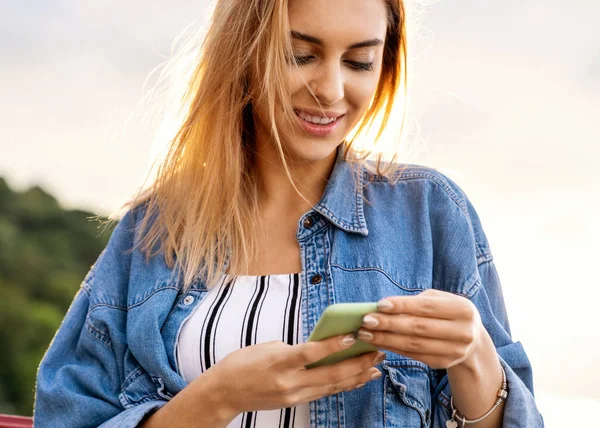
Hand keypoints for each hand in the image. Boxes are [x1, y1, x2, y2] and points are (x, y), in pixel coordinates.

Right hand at [202, 335, 384, 416]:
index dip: (333, 346)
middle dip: (357, 363)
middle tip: (376, 351)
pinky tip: (356, 378)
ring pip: (331, 386)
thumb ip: (295, 348)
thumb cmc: (242, 363)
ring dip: (355, 376)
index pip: (311, 353)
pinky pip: (323, 392)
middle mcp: (289, 382)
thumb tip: (319, 347)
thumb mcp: (267, 347)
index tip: (353, 337)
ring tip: (375, 365)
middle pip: (330, 374)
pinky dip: (342, 384)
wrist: (225, 393)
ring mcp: (293, 395)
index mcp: (279, 362)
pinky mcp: (295, 402)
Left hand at [356, 289, 486, 369]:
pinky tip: (377, 342)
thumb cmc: (448, 312)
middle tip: (366, 321)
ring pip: (413, 345)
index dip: (402, 306)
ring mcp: (454, 351)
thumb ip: (417, 302)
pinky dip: (393, 348)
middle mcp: (462, 332)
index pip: (426, 307)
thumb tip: (384, 308)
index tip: (379, 305)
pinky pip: (413, 355)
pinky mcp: (443, 363)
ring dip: (386, 339)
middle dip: (389, 324)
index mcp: (463, 310)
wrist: (471, 340)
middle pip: (418, 328)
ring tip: (365, 333)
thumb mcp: (440, 300)